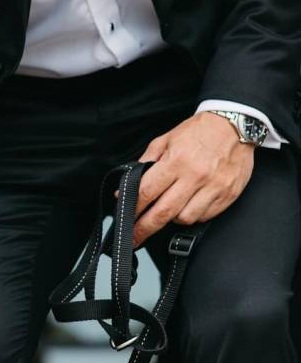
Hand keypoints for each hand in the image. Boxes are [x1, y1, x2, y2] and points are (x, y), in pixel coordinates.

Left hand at [132, 112, 254, 246]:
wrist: (237, 123)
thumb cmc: (198, 132)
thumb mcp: (165, 140)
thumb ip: (145, 164)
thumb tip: (125, 189)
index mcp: (176, 161)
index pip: (146, 193)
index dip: (132, 209)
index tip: (125, 219)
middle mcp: (195, 175)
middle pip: (163, 213)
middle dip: (144, 229)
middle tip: (134, 239)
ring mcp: (214, 186)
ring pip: (184, 219)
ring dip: (172, 220)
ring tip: (168, 212)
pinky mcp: (228, 194)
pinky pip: (204, 216)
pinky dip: (193, 216)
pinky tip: (188, 206)